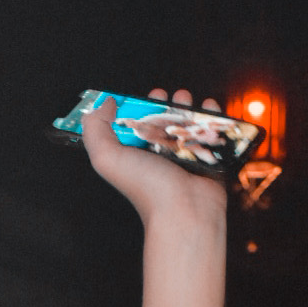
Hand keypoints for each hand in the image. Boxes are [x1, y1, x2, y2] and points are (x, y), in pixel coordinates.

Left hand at [80, 90, 227, 229]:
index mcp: (137, 155)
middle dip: (164, 104)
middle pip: (162, 122)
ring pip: (187, 124)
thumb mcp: (107, 158)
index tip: (144, 97)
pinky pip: (211, 132)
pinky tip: (209, 106)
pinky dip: (212, 116)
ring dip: (187, 106)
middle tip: (167, 96)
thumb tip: (105, 103)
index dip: (138, 108)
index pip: (136, 126)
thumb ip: (95, 129)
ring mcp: (185, 157)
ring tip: (186, 98)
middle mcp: (160, 156)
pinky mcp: (208, 158)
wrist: (184, 210)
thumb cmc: (147, 187)